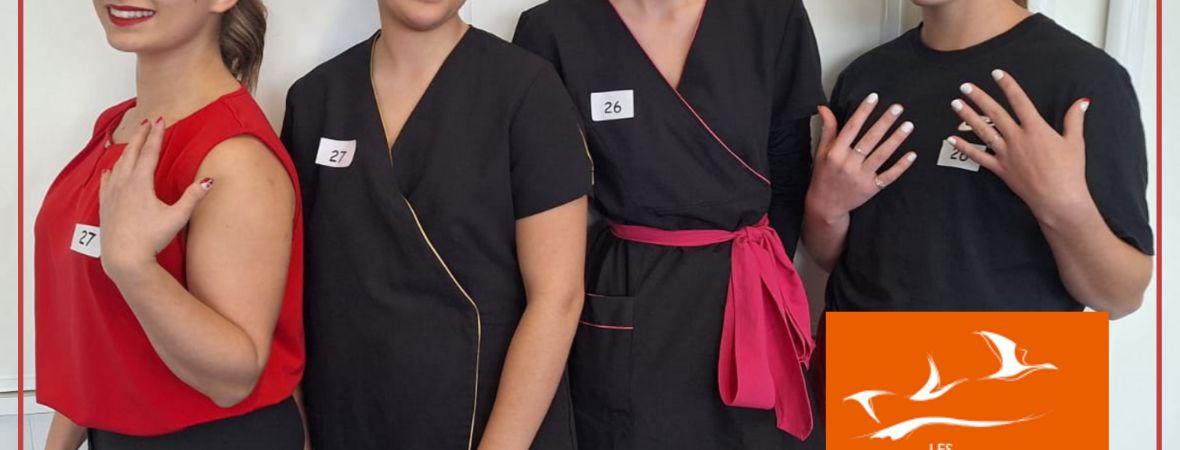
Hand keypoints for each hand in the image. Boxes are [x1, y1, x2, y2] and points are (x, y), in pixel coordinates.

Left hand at [99, 118, 213, 280]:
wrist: (124, 258)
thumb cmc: (150, 239)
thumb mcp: (177, 218)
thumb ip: (193, 197)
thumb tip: (209, 181)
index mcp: (141, 183)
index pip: (150, 152)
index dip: (156, 135)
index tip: (160, 121)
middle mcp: (124, 184)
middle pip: (132, 153)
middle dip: (140, 136)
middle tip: (146, 123)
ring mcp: (112, 194)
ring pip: (118, 165)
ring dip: (126, 151)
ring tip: (132, 142)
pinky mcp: (105, 205)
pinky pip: (105, 181)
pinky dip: (109, 171)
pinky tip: (109, 169)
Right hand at [806, 94, 917, 221]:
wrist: (825, 205)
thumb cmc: (823, 176)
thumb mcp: (821, 152)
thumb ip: (827, 129)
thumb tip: (824, 108)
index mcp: (835, 153)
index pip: (851, 128)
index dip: (863, 112)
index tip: (874, 97)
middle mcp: (848, 164)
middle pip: (869, 139)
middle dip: (884, 122)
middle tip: (897, 108)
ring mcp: (861, 177)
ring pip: (881, 155)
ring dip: (896, 140)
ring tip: (908, 125)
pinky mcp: (871, 188)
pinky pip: (889, 176)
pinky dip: (901, 166)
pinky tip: (912, 155)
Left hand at [948, 70, 1090, 221]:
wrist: (1059, 198)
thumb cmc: (1070, 171)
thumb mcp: (1075, 142)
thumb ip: (1074, 119)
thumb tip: (1082, 101)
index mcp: (1036, 129)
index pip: (1019, 101)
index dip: (1008, 85)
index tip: (996, 73)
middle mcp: (1018, 138)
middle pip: (995, 113)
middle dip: (979, 97)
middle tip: (965, 86)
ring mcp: (1006, 154)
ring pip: (983, 131)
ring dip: (967, 116)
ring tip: (956, 104)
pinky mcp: (1000, 169)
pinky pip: (978, 156)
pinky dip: (963, 148)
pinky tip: (951, 139)